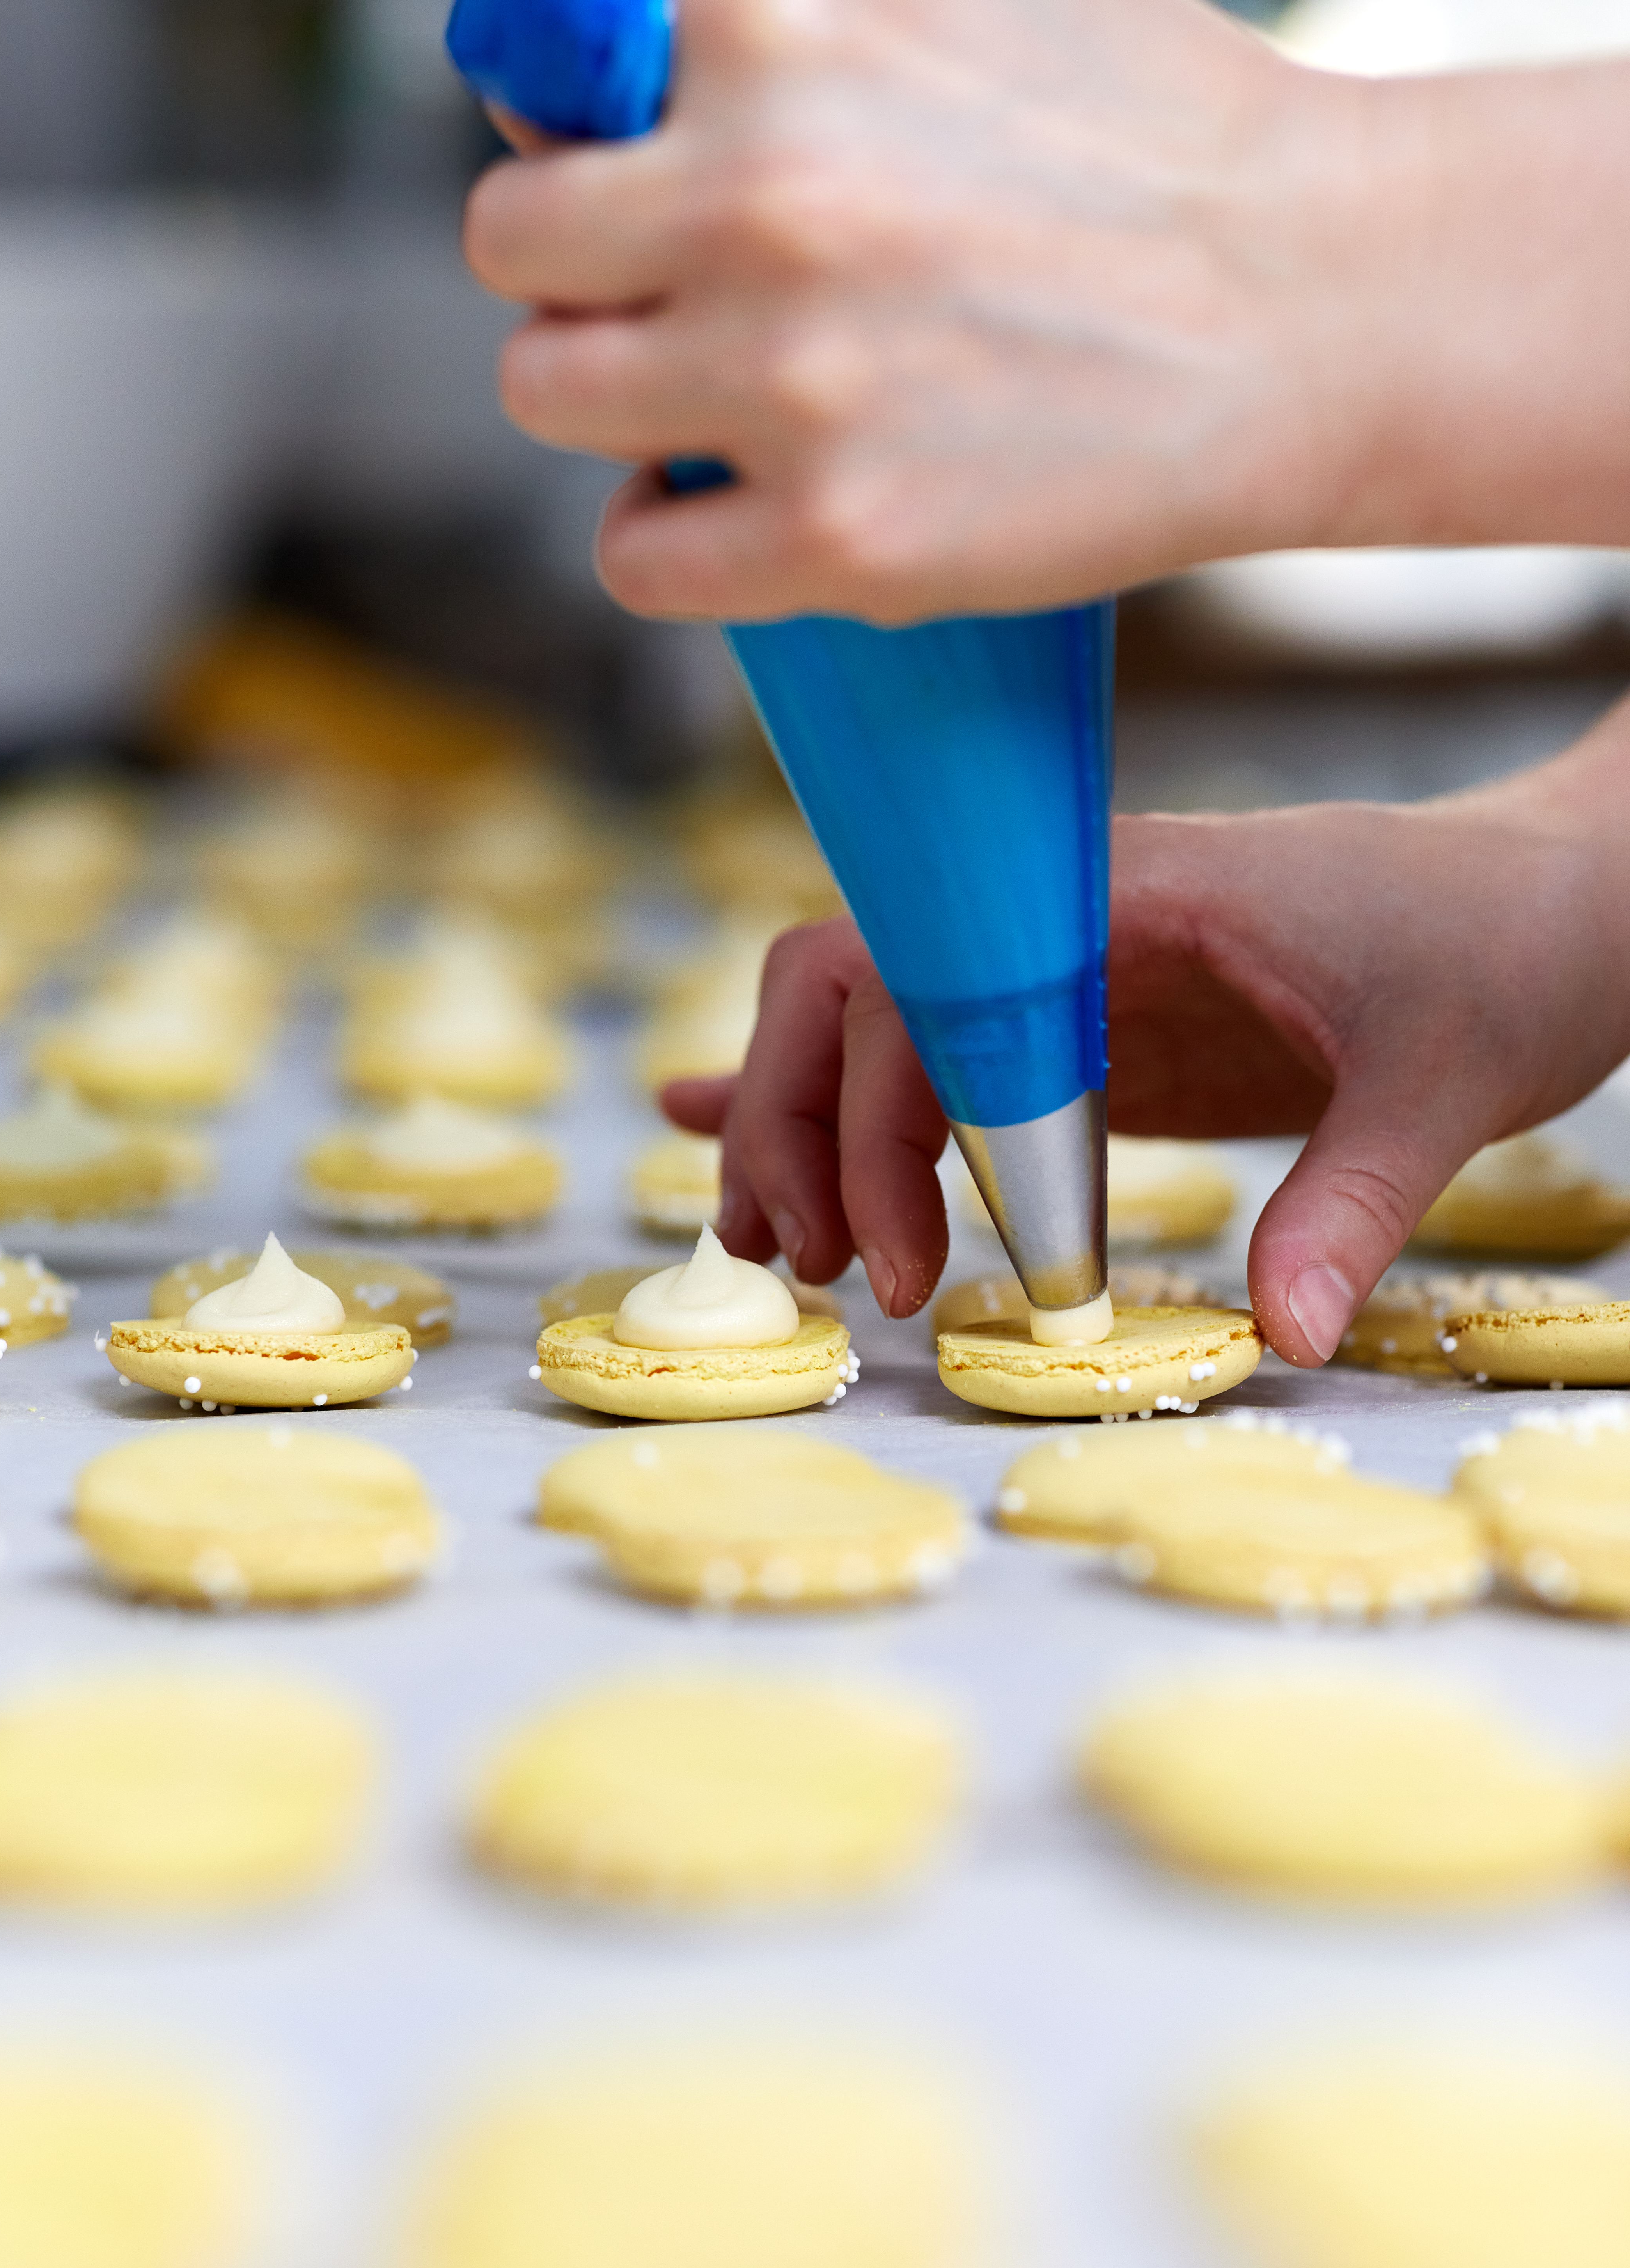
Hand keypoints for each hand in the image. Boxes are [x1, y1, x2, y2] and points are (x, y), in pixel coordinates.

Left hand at [465, 0, 1629, 622]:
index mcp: (770, 20)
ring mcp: (790, 378)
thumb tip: (619, 50)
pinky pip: (634, 557)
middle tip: (676, 298)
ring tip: (718, 401)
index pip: (544, 68)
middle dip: (579, 271)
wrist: (1303, 303)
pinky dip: (669, 539)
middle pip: (510, 241)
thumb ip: (784, 14)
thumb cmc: (1142, 137)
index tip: (635, 171)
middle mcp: (757, 192)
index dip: (581, 128)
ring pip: (547, 394)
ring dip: (613, 403)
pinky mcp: (835, 535)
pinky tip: (743, 506)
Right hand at [664, 699, 1629, 1362]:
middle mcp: (1071, 919)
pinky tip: (761, 1160)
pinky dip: (845, 1106)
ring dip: (803, 1124)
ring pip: (867, 1019)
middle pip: (848, 987)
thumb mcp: (1445, 1077)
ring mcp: (1069, 973)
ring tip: (785, 1247)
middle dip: (802, 1125)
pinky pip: (937, 1057)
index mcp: (1132, 892)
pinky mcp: (1089, 1031)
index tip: (905, 1258)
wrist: (1554, 905)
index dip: (877, 1121)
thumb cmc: (1504, 951)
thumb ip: (1357, 1199)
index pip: (925, 978)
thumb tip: (1289, 1331)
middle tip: (824, 1269)